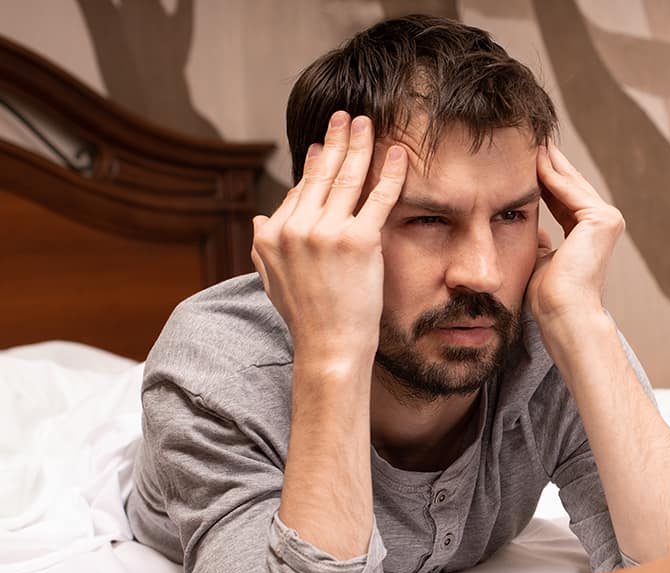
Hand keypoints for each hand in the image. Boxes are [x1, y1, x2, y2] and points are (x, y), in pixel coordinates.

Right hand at [250, 111, 406, 361]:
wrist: (329, 346)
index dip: (315, 167)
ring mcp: (327, 232)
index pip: (299, 192)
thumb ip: (263, 247)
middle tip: (346, 117)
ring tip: (367, 124)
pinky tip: (399, 154)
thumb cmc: (307, 319)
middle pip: (320, 175)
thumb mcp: (272, 281)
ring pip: (347, 178)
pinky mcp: (358, 241)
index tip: (324, 146)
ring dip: (359, 145)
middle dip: (335, 141)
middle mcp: (295, 228)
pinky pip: (378, 197)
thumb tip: (260, 219)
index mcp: (272, 234)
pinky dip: (390, 172)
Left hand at [528, 142, 624, 326]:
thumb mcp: (540, 258)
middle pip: (568, 185)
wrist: (562, 313)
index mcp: (590, 234)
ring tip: (526, 139)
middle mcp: (603, 223)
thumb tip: (529, 228)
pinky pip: (569, 190)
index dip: (542, 178)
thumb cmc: (549, 297)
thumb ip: (540, 240)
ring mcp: (606, 219)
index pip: (562, 198)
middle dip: (546, 162)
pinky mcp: (601, 219)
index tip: (520, 160)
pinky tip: (531, 157)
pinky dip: (549, 173)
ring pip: (569, 182)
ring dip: (546, 161)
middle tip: (525, 137)